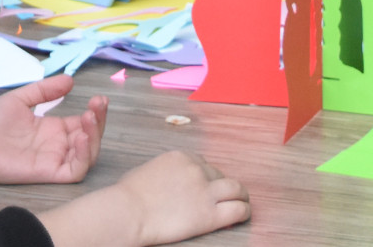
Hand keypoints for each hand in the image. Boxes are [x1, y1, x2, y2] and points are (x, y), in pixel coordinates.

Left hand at [0, 74, 107, 183]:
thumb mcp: (20, 99)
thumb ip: (44, 91)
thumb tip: (70, 80)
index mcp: (53, 130)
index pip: (83, 124)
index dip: (94, 113)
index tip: (99, 98)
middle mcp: (57, 146)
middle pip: (90, 138)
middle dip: (99, 121)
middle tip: (98, 103)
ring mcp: (54, 159)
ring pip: (88, 155)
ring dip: (95, 136)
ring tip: (90, 117)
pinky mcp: (49, 173)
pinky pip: (75, 170)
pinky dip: (84, 155)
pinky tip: (79, 136)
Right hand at [39, 150, 248, 246]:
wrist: (128, 211)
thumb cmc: (129, 194)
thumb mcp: (148, 170)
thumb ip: (165, 171)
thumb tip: (168, 180)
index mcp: (181, 157)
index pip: (203, 163)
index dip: (206, 176)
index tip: (206, 185)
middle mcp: (197, 169)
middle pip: (219, 174)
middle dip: (221, 185)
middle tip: (224, 196)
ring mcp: (205, 191)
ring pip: (236, 189)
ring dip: (241, 195)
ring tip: (242, 202)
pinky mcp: (210, 214)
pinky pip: (237, 209)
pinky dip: (243, 211)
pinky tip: (243, 215)